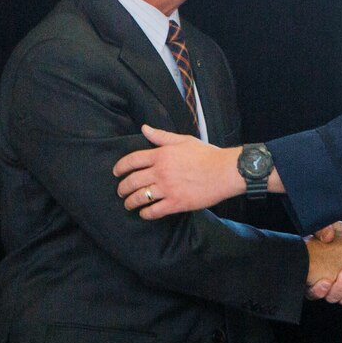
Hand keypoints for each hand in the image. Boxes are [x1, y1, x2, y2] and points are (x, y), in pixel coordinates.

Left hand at [114, 125, 242, 218]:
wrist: (225, 171)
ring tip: (128, 204)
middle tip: (120, 192)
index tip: (116, 172)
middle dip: (122, 188)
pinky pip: (154, 211)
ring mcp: (168, 189)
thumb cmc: (206, 154)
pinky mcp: (176, 203)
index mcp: (161, 155)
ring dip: (130, 202)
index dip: (120, 167)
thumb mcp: (183, 140)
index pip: (132, 160)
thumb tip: (144, 128)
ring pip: (140, 197)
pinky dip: (146, 213)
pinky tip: (144, 213)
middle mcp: (161, 172)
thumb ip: (161, 136)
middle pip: (132, 181)